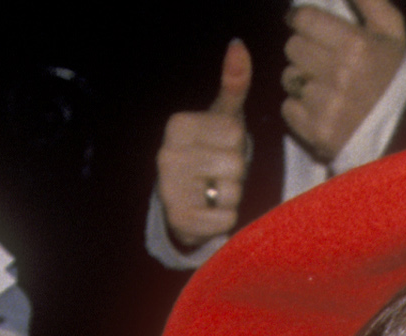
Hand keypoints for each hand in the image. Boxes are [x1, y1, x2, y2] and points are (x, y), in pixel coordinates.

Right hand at [157, 40, 252, 250]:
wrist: (188, 202)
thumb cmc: (212, 151)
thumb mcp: (224, 116)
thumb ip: (234, 83)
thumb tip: (238, 45)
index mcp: (177, 125)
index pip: (234, 133)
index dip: (237, 144)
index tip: (221, 148)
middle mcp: (167, 155)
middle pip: (235, 163)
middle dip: (236, 173)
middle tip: (219, 174)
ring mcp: (169, 190)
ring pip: (231, 192)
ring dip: (231, 196)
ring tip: (213, 192)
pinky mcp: (179, 220)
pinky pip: (225, 219)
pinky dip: (225, 219)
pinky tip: (210, 212)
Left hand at [282, 0, 405, 163]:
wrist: (403, 133)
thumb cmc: (394, 75)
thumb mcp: (391, 30)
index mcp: (356, 45)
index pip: (304, 19)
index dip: (302, 20)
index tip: (305, 24)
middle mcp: (339, 75)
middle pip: (292, 46)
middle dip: (304, 49)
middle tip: (321, 59)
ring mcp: (326, 106)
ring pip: (289, 77)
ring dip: (301, 78)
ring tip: (324, 86)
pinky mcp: (316, 132)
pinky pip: (288, 108)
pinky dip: (299, 108)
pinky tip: (320, 108)